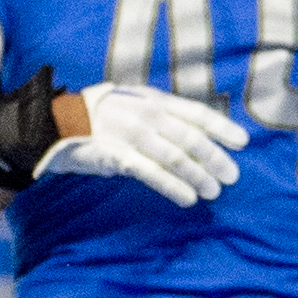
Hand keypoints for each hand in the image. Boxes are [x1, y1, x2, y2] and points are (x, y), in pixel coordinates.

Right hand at [33, 83, 248, 207]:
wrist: (55, 124)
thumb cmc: (97, 117)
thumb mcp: (131, 104)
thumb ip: (160, 117)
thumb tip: (192, 139)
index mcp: (153, 99)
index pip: (197, 113)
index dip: (222, 128)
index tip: (242, 143)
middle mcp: (147, 114)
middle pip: (192, 138)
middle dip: (216, 159)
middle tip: (232, 176)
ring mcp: (133, 134)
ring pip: (177, 158)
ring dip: (200, 176)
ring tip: (213, 191)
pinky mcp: (118, 156)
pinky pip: (153, 175)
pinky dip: (175, 188)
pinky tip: (189, 199)